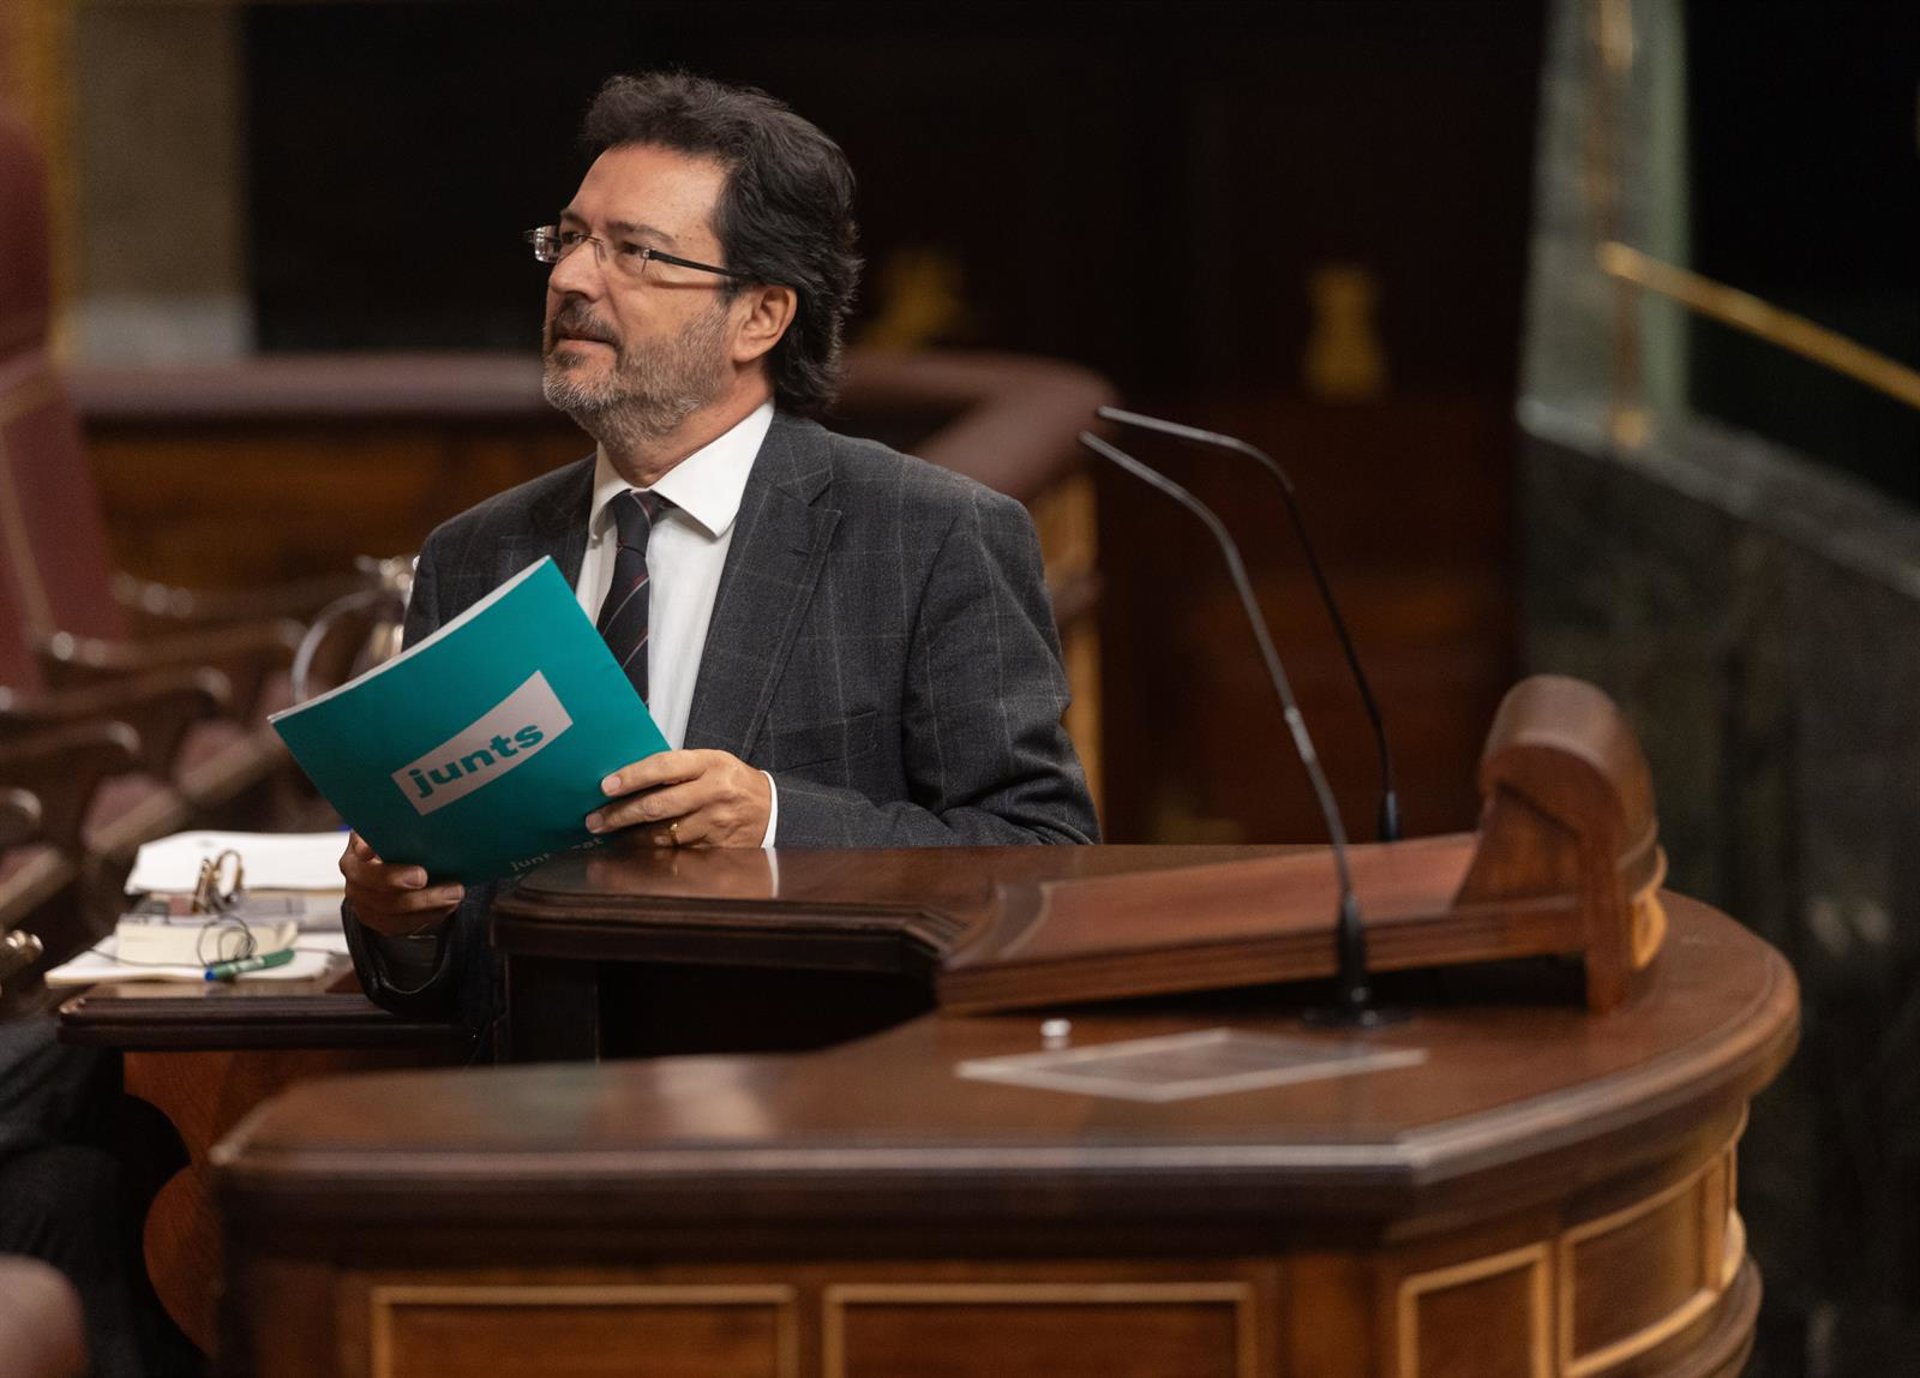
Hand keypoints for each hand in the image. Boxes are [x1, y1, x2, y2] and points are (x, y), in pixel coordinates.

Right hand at [339, 832, 463, 936]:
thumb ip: (406, 827)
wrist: (396, 868)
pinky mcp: (377, 921)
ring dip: (426, 903)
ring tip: (454, 894)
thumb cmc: (400, 844)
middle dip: (403, 883)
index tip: (375, 851)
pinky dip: (426, 917)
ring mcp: (362, 902)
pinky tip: (447, 907)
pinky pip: (399, 926)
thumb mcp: (399, 830)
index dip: (365, 850)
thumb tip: (432, 818)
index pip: (359, 849)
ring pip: (390, 911)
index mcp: (358, 849)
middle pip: (374, 885)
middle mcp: (354, 877)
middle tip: (430, 878)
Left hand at [587, 749, 770, 847]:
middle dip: (620, 815)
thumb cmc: (733, 782)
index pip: (663, 767)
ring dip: (631, 838)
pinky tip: (636, 850)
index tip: (606, 786)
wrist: (773, 810)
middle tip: (594, 820)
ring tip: (609, 836)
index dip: (632, 776)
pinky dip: (653, 852)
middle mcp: (713, 792)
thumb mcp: (712, 763)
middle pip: (658, 806)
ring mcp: (715, 823)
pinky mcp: (717, 847)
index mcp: (710, 763)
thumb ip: (677, 769)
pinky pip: (677, 852)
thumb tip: (629, 778)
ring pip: (663, 834)